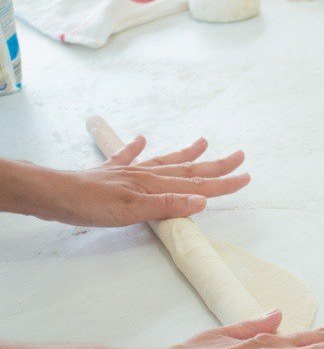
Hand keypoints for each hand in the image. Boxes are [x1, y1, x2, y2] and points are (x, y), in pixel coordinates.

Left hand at [13, 136, 249, 226]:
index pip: (198, 185)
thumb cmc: (90, 204)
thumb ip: (168, 205)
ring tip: (204, 142)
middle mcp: (147, 175)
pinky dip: (137, 147)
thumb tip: (203, 201)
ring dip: (187, 153)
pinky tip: (142, 138)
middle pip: (189, 170)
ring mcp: (130, 173)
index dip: (223, 183)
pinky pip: (129, 157)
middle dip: (216, 165)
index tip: (246, 177)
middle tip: (240, 156)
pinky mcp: (111, 174)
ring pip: (166, 161)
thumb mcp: (132, 210)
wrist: (53, 194)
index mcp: (155, 185)